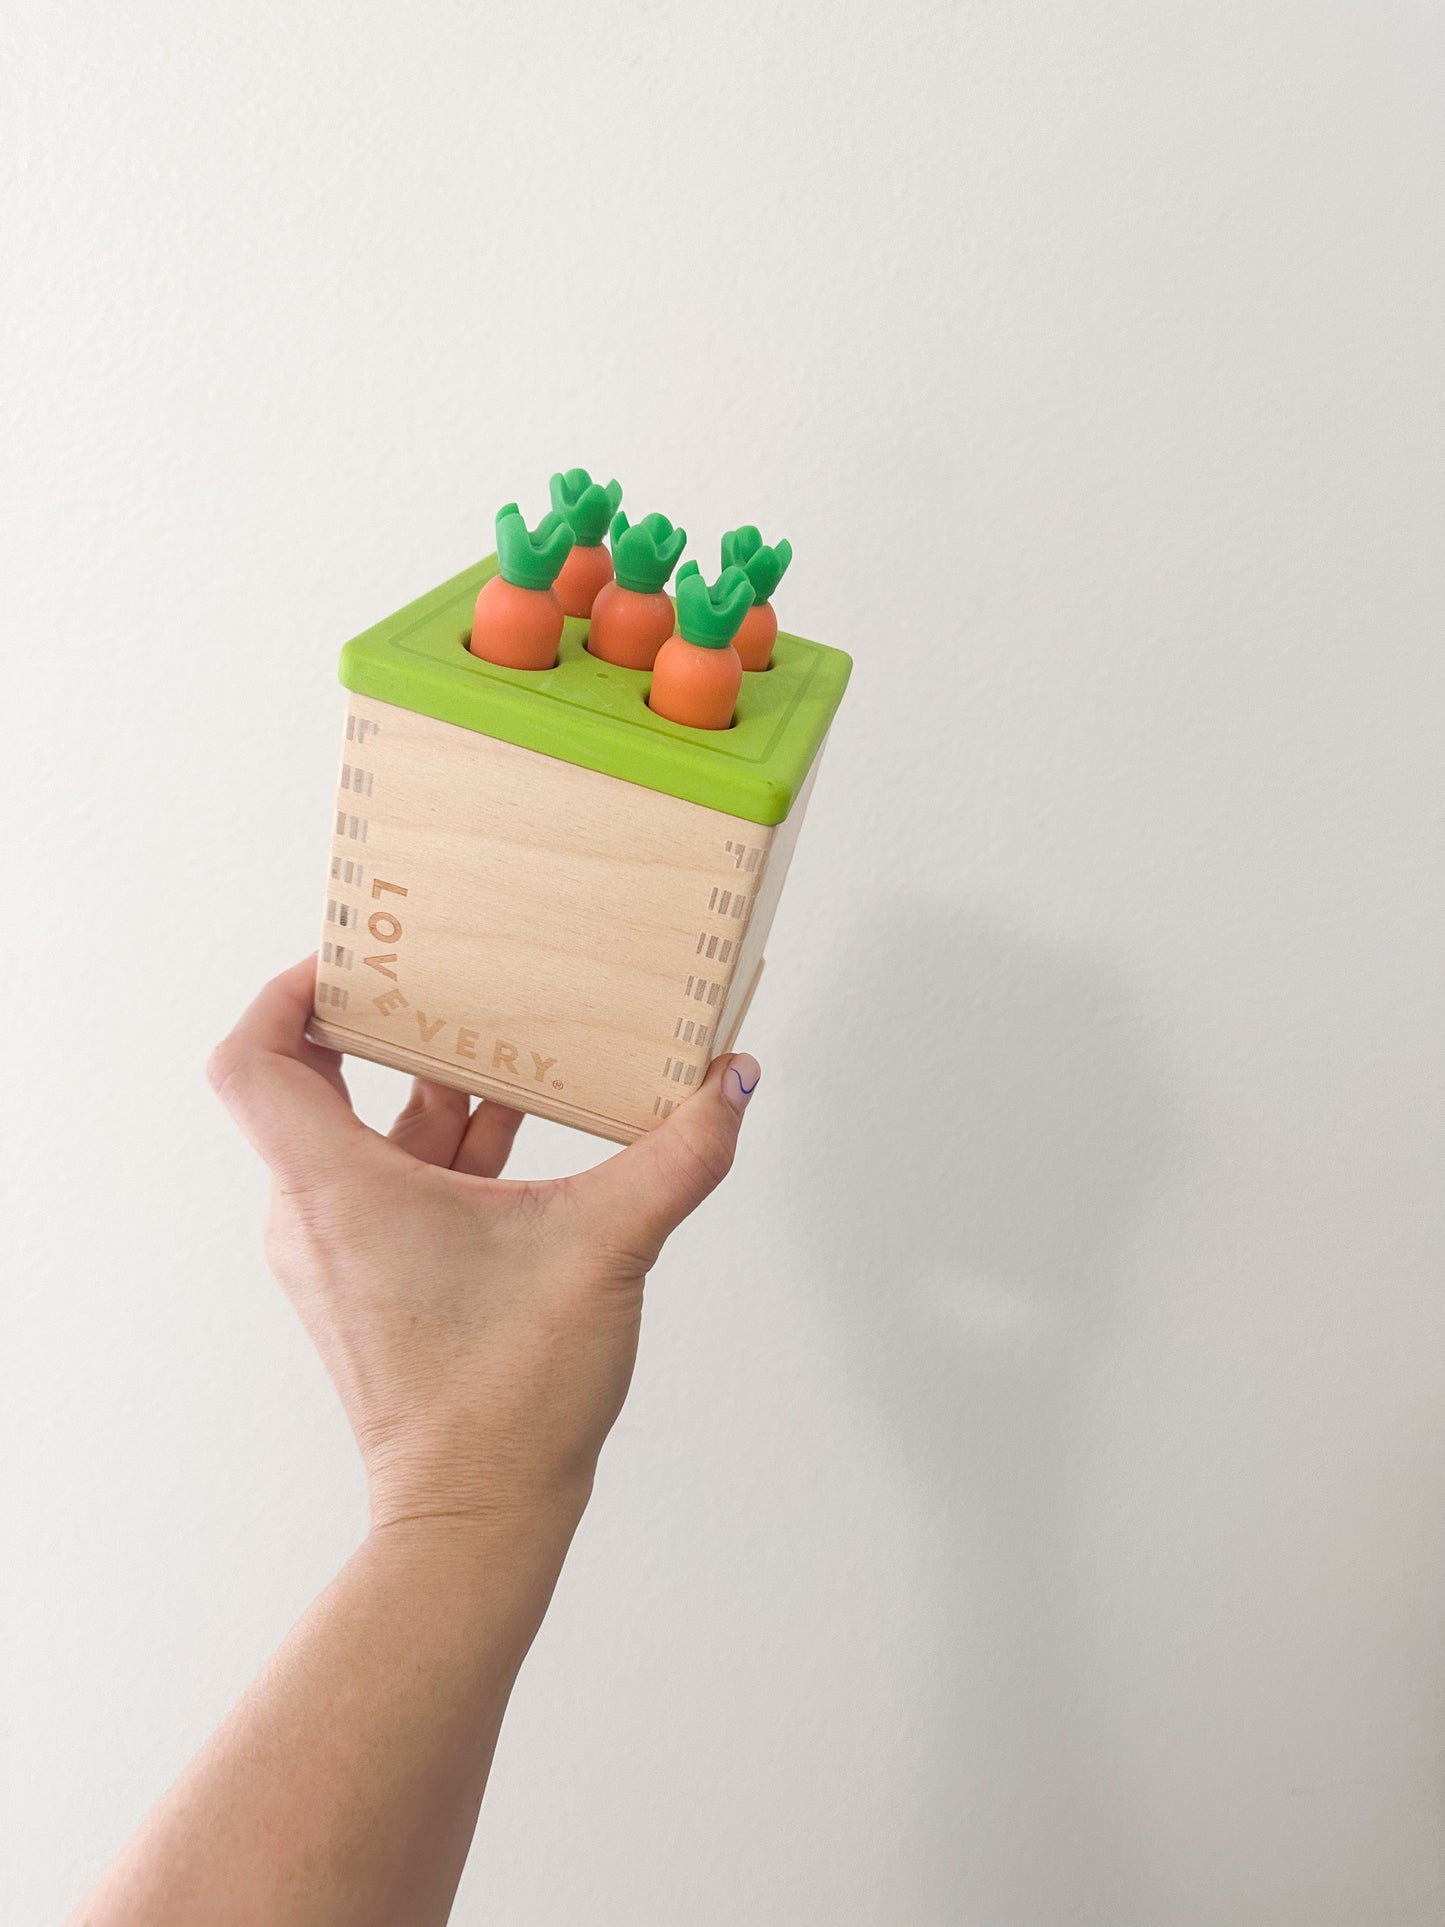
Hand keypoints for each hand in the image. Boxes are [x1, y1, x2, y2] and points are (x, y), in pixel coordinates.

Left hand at [207, 959, 758, 1532]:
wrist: (478, 1519)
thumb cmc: (508, 1398)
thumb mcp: (607, 1248)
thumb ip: (680, 1156)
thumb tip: (736, 1082)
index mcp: (335, 1189)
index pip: (252, 1060)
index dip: (285, 992)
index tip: (353, 956)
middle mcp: (317, 1217)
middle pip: (312, 1086)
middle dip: (386, 1025)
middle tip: (444, 972)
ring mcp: (342, 1256)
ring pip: (368, 1138)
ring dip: (434, 1089)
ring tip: (508, 1040)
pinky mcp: (375, 1286)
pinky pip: (395, 1186)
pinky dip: (449, 1149)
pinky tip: (527, 1132)